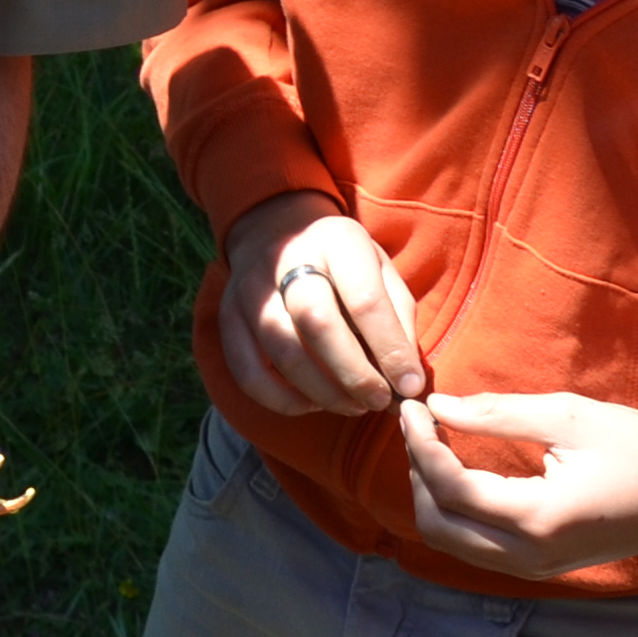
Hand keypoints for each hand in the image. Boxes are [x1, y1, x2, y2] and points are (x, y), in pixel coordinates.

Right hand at [219, 194, 424, 415]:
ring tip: (353, 405)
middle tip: (379, 400)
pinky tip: (311, 403)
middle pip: (317, 323)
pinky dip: (282, 400)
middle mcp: (286, 259)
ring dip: (323, 392)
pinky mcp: (227, 317)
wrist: (275, 231)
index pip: (364, 300)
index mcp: (336, 240)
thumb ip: (398, 317)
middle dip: (354, 373)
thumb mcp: (379, 269)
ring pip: (282, 351)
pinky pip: (248, 372)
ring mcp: (250, 289)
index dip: (390, 349)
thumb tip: (406, 379)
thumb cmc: (341, 261)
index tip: (409, 385)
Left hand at [397, 393, 637, 576]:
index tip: (411, 407)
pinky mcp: (539, 568)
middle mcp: (532, 555)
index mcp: (541, 518)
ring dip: (431, 496)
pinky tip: (457, 473)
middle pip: (439, 525)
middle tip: (419, 426)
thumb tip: (437, 406)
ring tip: (433, 445)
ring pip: (451, 543)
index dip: (421, 445)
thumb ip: (497, 413)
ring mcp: (535, 569)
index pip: (453, 489)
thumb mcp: (569, 416)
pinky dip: (454, 514)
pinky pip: (475, 548)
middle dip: (418, 473)